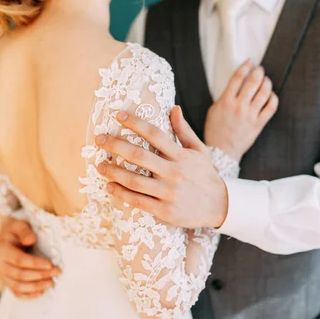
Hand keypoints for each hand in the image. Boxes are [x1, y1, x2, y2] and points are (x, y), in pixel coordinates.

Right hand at [0, 218, 60, 298]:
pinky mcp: (7, 282)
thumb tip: (31, 240)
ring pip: (18, 286)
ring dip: (36, 286)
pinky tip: (41, 292)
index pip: (20, 260)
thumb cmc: (15, 230)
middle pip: (20, 275)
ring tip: (51, 283)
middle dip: (40, 275)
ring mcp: (2, 275)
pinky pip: (16, 293)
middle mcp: (0, 265)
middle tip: (56, 272)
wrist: (6, 237)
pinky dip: (28, 295)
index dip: (36, 264)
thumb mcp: (19, 225)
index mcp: (3, 250)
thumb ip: (24, 231)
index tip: (50, 264)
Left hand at [96, 109, 227, 228]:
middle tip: (99, 139)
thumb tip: (173, 108)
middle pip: (139, 156)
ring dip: (114, 172)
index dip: (135, 123)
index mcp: (181, 155)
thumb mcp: (199, 150)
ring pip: (135, 180)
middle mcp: (174, 172)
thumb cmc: (205, 175)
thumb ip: (184, 130)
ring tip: (99, 165)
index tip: (118, 115)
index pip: (154, 134)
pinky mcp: (165, 210)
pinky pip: (138, 201)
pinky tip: (109, 186)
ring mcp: (168, 192)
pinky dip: (122, 193)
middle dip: (116, 145)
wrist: (220, 206)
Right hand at [205, 60, 278, 160]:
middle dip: (259, 72)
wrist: (222, 151)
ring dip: (267, 83)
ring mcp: (250, 115)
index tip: (250, 61)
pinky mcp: (258, 124)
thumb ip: (224, 97)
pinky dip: (273, 98)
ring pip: (264, 93)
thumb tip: (235, 86)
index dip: (245, 66)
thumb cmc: (215, 131)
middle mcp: (239, 106)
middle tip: (260, 69)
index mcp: (225, 101)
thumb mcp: (213, 110)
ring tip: (266, 80)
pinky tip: (271, 95)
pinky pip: (271, 108)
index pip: (237, 78)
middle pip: (253, 82)